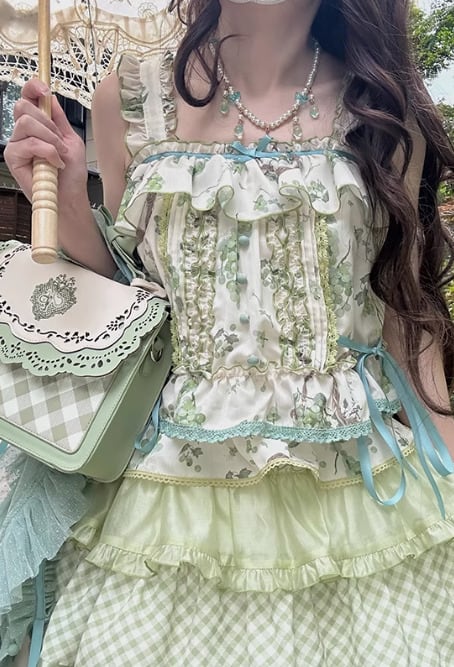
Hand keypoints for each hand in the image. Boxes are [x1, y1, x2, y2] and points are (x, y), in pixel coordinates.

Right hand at [4, 79, 87, 205]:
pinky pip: (29, 143)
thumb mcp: (71, 140)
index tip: (45, 90)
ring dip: (50, 139)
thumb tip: (50, 98)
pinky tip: (54, 163)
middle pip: (23, 106)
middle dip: (47, 123)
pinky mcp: (13, 158)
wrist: (71, 196)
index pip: (27, 97)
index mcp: (36, 125)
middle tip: (60, 142)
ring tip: (59, 155)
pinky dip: (47, 152)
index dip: (33, 88)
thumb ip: (59, 119)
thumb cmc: (71, 173)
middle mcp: (23, 133)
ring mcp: (16, 144)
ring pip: (26, 123)